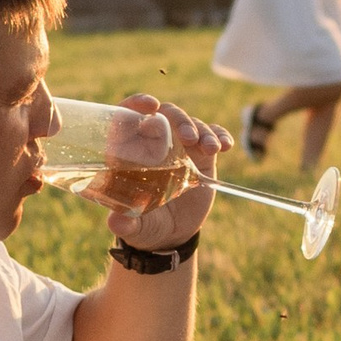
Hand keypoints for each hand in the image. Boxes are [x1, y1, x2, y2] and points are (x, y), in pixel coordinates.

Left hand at [98, 92, 221, 253]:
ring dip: (202, 130)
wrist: (173, 235)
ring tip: (211, 148)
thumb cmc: (145, 226)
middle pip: (165, 115)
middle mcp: (155, 144)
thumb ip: (127, 224)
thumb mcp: (135, 227)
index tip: (151, 105)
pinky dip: (219, 136)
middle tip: (190, 138)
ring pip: (191, 123)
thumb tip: (116, 222)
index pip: (127, 116)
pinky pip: (212, 135)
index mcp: (131, 153)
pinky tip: (225, 145)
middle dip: (179, 120)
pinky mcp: (200, 155)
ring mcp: (179, 147)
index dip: (136, 104)